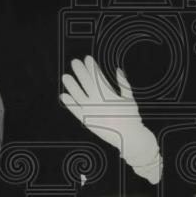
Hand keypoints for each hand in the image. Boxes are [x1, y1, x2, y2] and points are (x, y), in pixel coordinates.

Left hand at [59, 56, 161, 182]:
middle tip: (75, 62)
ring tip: (65, 76)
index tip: (88, 59)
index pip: (98, 76)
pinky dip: (69, 103)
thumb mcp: (129, 98)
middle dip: (81, 71)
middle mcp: (99, 102)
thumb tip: (118, 70)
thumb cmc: (131, 118)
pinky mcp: (87, 121)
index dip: (92, 67)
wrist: (129, 137)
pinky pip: (75, 110)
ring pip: (78, 95)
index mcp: (109, 95)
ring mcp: (91, 111)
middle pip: (87, 82)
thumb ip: (123, 83)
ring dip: (71, 85)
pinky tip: (64, 96)